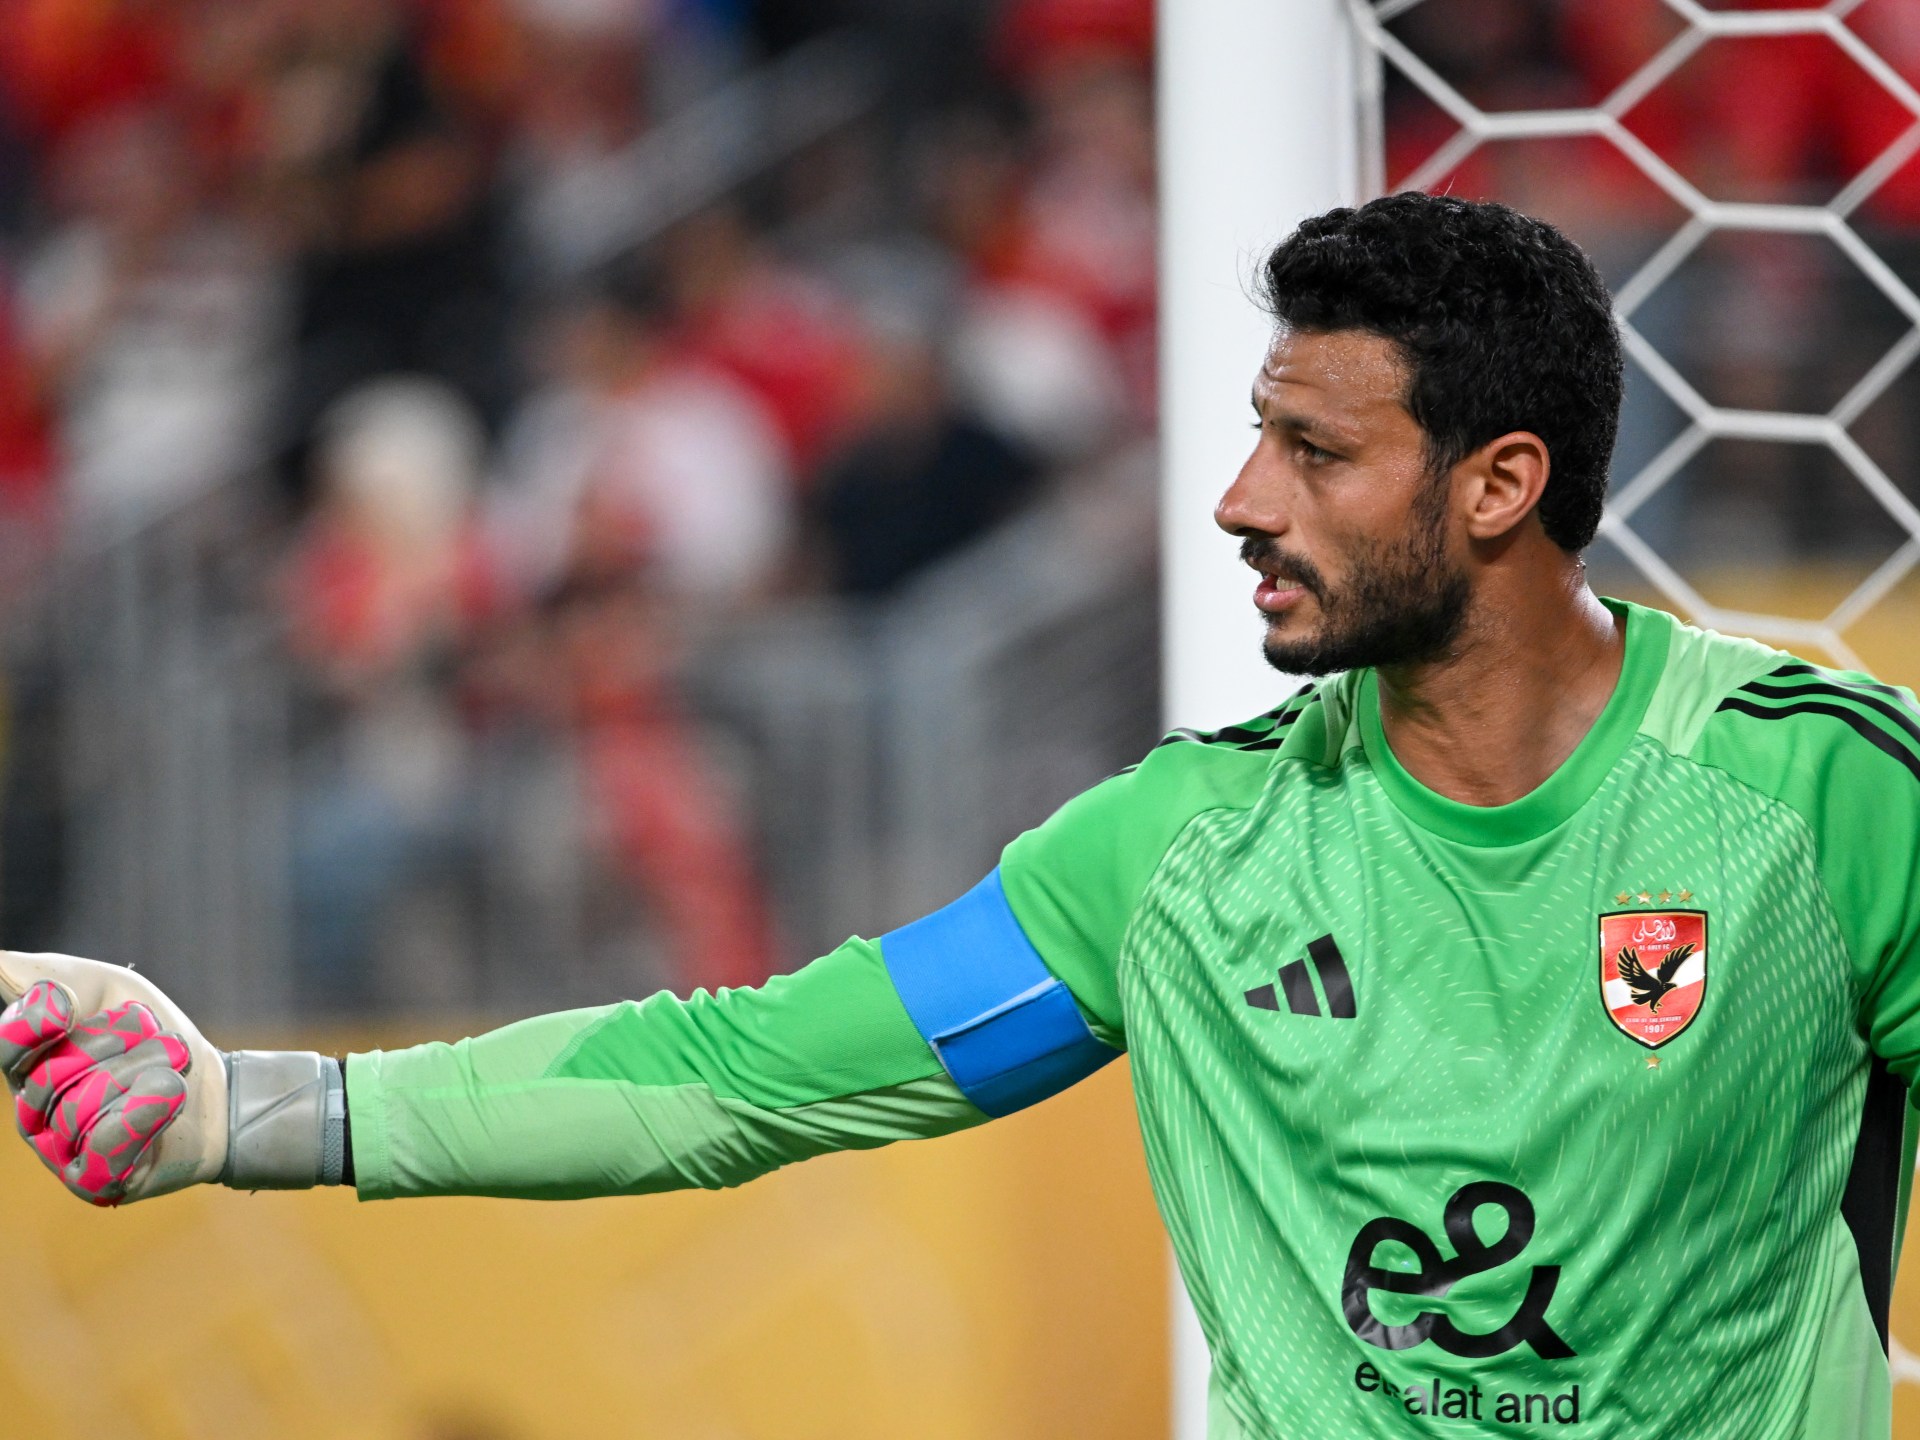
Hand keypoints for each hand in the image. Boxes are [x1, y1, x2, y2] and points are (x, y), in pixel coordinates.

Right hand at [0, 951, 229, 1204]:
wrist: (215, 1087)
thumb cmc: (150, 1035)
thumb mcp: (105, 991)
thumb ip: (46, 978)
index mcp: (25, 1062)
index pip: (7, 1042)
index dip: (32, 1022)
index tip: (65, 1005)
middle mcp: (31, 1110)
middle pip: (54, 1073)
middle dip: (122, 1042)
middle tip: (160, 1039)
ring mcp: (58, 1151)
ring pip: (83, 1107)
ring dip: (148, 1071)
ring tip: (174, 1067)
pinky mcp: (94, 1181)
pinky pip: (104, 1147)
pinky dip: (146, 1112)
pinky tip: (172, 1091)